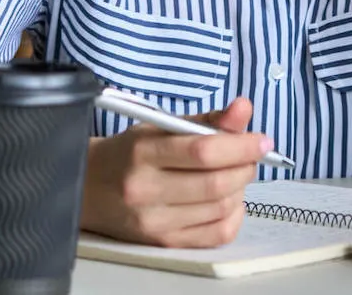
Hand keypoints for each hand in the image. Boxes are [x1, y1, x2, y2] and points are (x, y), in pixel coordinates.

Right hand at [81, 97, 268, 246]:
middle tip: (249, 155)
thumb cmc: (129, 152)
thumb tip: (244, 108)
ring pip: (220, 208)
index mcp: (143, 152)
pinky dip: (233, 215)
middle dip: (245, 166)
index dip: (241, 145)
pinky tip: (228, 199)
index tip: (262, 140)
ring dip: (240, 189)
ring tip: (233, 173)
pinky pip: (216, 234)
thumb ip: (206, 120)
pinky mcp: (162, 243)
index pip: (203, 151)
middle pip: (216, 183)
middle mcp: (145, 190)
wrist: (89, 188)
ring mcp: (154, 222)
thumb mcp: (161, 125)